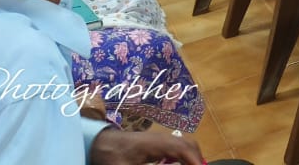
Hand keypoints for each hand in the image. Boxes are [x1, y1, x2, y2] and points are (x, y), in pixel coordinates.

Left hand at [89, 128, 204, 164]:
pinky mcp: (159, 143)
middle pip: (189, 146)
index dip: (195, 161)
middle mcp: (163, 138)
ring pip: (186, 146)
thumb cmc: (112, 156)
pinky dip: (184, 158)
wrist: (102, 143)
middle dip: (197, 160)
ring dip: (191, 158)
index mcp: (156, 143)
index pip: (183, 149)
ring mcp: (162, 139)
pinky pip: (179, 148)